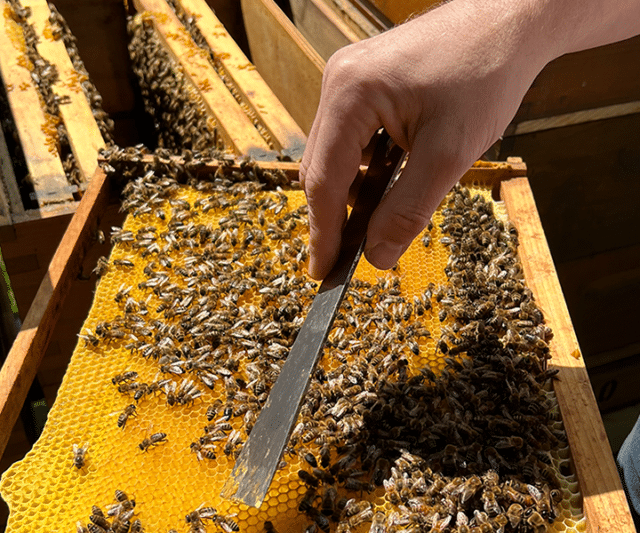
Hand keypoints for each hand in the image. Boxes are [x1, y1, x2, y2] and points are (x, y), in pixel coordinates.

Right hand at [299, 0, 639, 279]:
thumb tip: (377, 257)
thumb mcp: (448, 155)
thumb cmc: (485, 73)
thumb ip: (407, 211)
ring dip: (356, 193)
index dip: (323, 233)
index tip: (323, 272)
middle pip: (322, 168)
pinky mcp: (365, 84)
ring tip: (381, 219)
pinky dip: (367, 170)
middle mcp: (339, 83)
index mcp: (350, 94)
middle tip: (348, 258)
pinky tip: (391, 183)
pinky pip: (353, 138)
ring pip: (337, 156)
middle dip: (336, 215)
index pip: (323, 180)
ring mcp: (349, 80)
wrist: (510, 19)